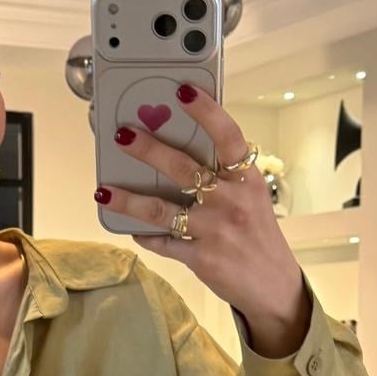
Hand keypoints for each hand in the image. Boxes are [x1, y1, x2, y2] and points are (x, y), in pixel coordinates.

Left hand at [96, 86, 307, 336]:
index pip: (227, 137)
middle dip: (148, 150)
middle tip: (122, 135)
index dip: (206, 111)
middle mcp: (231, 201)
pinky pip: (163, 242)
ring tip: (104, 190)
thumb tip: (176, 146)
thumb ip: (222, 174)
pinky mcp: (201, 258)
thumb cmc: (256, 232)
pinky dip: (145, 234)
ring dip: (129, 199)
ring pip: (162, 210)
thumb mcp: (250, 196)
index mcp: (246, 178)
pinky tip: (130, 227)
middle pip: (184, 168)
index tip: (181, 91)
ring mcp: (215, 231)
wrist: (273, 284)